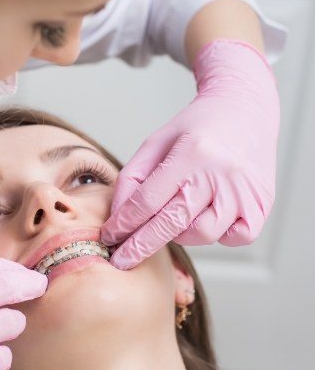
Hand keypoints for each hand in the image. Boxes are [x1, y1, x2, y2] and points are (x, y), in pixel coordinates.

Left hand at [101, 40, 279, 268]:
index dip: (124, 224)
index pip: (147, 201)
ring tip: (175, 217)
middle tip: (120, 261)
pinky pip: (234, 238)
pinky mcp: (261, 204)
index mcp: (191, 153)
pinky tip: (208, 216)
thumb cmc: (195, 129)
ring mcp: (245, 191)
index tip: (108, 239)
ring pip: (202, 235)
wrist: (245, 108)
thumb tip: (118, 219)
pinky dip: (218, 235)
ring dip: (181, 234)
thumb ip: (132, 179)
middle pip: (171, 223)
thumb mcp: (155, 143)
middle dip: (140, 246)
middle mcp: (220, 173)